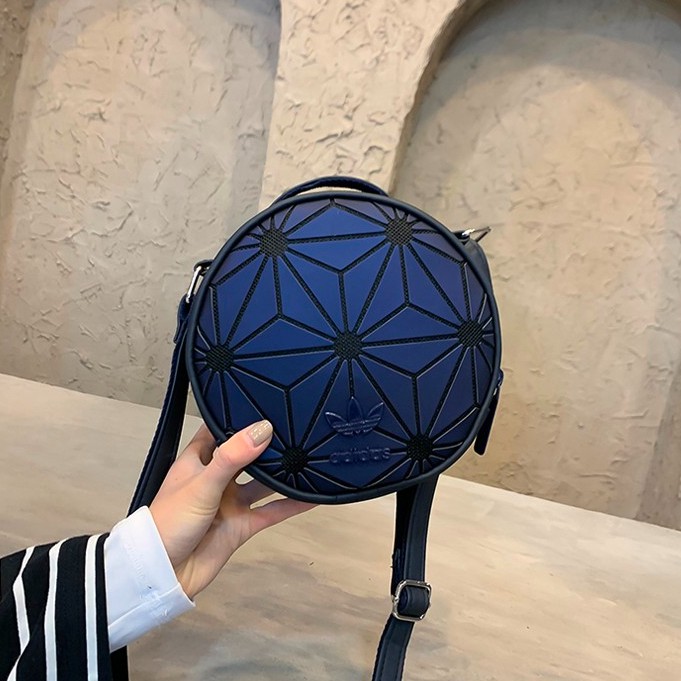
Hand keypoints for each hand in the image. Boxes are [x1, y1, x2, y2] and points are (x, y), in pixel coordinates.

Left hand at [149, 421, 314, 598]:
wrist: (163, 574)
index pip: (219, 429)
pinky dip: (291, 504)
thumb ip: (232, 457)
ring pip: (262, 482)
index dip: (237, 415)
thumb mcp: (202, 483)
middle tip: (293, 427)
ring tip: (306, 457)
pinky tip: (310, 497)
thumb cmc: (169, 524)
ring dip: (281, 473)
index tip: (262, 402)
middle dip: (266, 443)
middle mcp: (216, 478)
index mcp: (198, 460)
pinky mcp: (241, 525)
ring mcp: (230, 502)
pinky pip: (271, 511)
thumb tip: (261, 430)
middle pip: (246, 454)